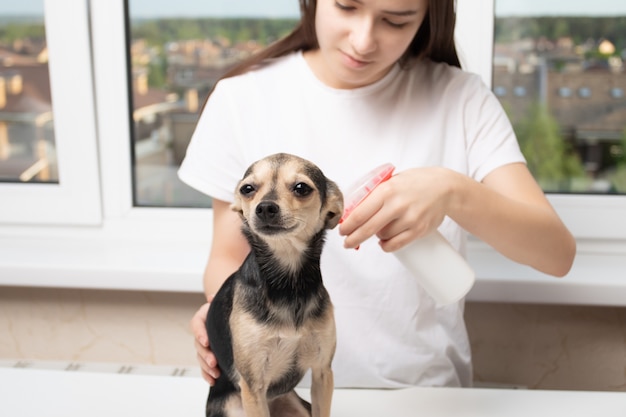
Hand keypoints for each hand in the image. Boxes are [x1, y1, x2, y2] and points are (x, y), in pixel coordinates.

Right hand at [190, 300, 220, 384]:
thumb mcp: (222, 302)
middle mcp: (200, 334)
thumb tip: (213, 297)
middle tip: (213, 361)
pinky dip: (207, 375)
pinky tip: (212, 381)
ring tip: (216, 374)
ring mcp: (203, 346)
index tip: (206, 340)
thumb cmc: (224, 308)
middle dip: (205, 354)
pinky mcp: (208, 356)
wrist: (226, 315)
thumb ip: (218, 300)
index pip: (197, 325)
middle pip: (198, 345)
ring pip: (201, 358)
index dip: (200, 333)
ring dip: (207, 367)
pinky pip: (204, 367)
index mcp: (201, 318)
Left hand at [339, 167, 454, 251]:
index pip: (360, 213)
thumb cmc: (416, 182)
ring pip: (382, 236)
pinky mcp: (419, 230)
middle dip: (353, 238)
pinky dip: (386, 245)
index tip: (341, 230)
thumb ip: (375, 194)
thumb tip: (353, 210)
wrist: (445, 188)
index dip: (347, 226)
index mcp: (387, 191)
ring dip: (376, 236)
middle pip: (367, 229)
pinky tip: (384, 242)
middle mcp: (397, 205)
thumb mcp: (392, 181)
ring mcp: (409, 219)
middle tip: (347, 243)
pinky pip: (396, 244)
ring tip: (380, 228)